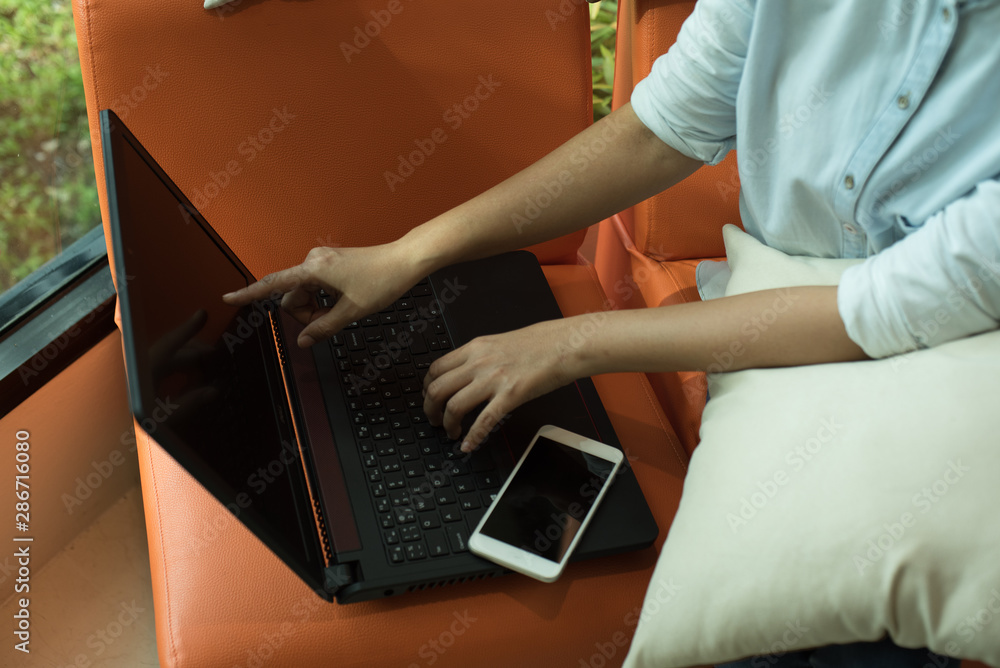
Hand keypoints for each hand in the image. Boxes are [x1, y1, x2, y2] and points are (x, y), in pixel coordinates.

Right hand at [222, 241, 423, 347]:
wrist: (404, 260)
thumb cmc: (382, 280)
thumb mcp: (352, 311)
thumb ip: (324, 327)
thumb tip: (304, 341)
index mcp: (313, 269)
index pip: (272, 284)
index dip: (249, 294)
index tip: (228, 298)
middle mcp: (313, 261)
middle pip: (292, 296)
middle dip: (306, 314)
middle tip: (332, 320)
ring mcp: (322, 262)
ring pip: (304, 294)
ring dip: (317, 308)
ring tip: (343, 310)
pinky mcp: (331, 264)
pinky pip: (316, 288)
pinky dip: (324, 300)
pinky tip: (343, 301)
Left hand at [422, 319, 579, 452]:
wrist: (564, 344)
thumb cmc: (538, 344)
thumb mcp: (498, 343)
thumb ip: (478, 357)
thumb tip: (463, 373)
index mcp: (475, 348)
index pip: (435, 369)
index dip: (426, 389)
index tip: (428, 399)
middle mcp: (479, 363)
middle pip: (437, 389)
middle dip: (430, 410)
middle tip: (434, 421)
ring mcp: (494, 379)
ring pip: (454, 406)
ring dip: (448, 425)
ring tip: (452, 432)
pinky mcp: (511, 395)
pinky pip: (485, 420)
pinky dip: (473, 437)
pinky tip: (469, 445)